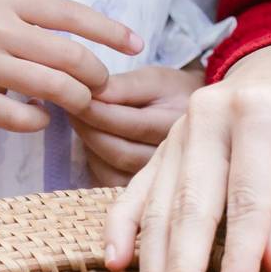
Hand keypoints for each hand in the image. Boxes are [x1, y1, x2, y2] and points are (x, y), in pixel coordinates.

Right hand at [0, 0, 138, 126]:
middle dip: (97, 76)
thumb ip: (29, 17)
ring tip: (78, 104)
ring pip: (54, 89)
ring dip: (76, 101)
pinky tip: (40, 117)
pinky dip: (40, 121)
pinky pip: (22, 118)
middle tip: (102, 86)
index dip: (111, 31)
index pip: (72, 13)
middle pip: (71, 56)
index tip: (137, 44)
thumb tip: (83, 41)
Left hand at [72, 62, 205, 185]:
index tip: (74, 93)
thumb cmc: (173, 94)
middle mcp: (174, 159)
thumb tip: (91, 92)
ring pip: (110, 169)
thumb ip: (124, 86)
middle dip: (86, 127)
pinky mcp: (146, 192)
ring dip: (87, 145)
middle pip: (117, 150)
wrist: (200, 120)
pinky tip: (93, 143)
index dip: (94, 109)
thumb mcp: (155, 79)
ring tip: (79, 122)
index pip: (128, 123)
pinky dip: (94, 161)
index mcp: (177, 125)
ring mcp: (160, 180)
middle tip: (69, 106)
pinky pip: (109, 181)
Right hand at [103, 41, 270, 271]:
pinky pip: (134, 190)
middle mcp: (208, 118)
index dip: (238, 257)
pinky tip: (115, 264)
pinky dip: (121, 227)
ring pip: (158, 205)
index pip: (247, 199)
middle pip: (190, 205)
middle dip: (183, 271)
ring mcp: (176, 132)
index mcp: (260, 115)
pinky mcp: (160, 147)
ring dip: (154, 266)